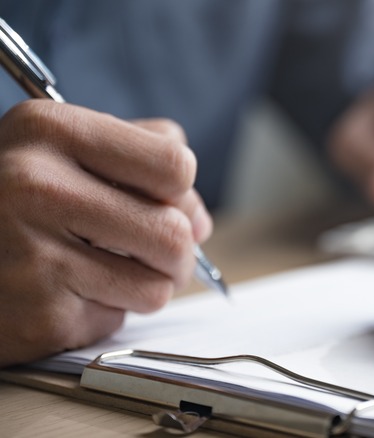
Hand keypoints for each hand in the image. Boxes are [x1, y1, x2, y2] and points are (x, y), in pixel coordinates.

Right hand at [0, 100, 211, 366]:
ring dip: (145, 285)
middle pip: (175, 233)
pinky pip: (115, 319)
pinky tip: (65, 292)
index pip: (175, 165)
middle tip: (152, 251)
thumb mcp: (60, 147)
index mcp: (50, 130)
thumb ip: (140, 156)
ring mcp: (31, 254)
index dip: (180, 190)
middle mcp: (35, 187)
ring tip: (105, 270)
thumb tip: (200, 217)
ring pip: (157, 286)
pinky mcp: (35, 314)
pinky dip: (104, 310)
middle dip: (177, 251)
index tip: (162, 200)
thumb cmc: (10, 197)